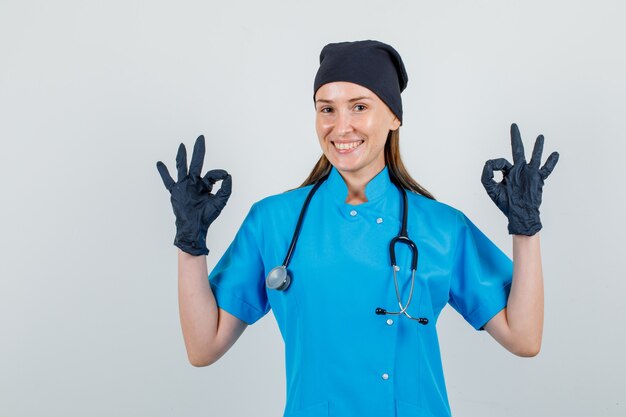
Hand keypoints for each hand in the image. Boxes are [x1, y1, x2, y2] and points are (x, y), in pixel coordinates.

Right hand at [156, 135, 231, 254]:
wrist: (194, 228)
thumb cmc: (207, 216)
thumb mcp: (220, 202)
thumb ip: (226, 189)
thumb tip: (228, 175)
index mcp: (205, 185)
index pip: (212, 174)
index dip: (218, 173)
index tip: (223, 174)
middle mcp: (194, 183)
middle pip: (197, 163)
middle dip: (199, 150)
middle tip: (201, 137)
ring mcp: (184, 186)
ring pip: (182, 167)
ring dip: (182, 156)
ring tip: (182, 146)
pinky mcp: (175, 191)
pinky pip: (168, 180)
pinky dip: (164, 172)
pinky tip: (160, 163)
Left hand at [481, 123, 558, 235]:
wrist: (519, 214)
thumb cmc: (505, 203)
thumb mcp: (491, 188)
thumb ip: (487, 173)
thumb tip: (490, 161)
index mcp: (507, 172)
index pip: (501, 161)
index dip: (497, 164)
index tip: (497, 171)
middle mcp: (519, 170)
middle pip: (517, 150)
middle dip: (515, 137)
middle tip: (513, 125)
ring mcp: (529, 173)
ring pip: (534, 156)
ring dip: (537, 146)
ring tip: (540, 136)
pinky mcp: (538, 179)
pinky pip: (546, 168)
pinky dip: (551, 161)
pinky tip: (555, 154)